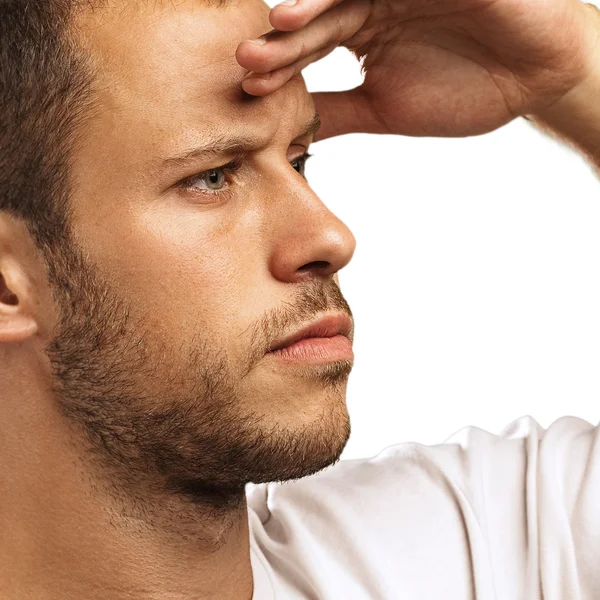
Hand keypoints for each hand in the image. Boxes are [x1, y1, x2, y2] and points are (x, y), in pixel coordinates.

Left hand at [235, 0, 599, 139]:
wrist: (533, 78)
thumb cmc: (463, 92)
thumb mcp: (385, 110)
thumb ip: (338, 112)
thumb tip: (290, 134)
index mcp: (360, 31)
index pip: (309, 44)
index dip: (280, 63)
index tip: (250, 87)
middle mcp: (375, 1)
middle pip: (320, 12)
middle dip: (285, 37)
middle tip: (250, 58)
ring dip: (318, 3)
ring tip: (284, 20)